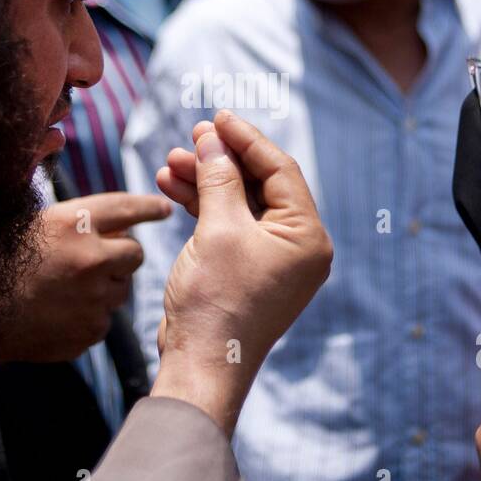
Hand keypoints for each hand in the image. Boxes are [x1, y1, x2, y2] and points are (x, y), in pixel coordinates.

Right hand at [0, 192, 170, 362]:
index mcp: (73, 223)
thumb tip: (120, 217)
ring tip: (64, 287)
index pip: (127, 208)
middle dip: (121, 255)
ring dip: (104, 286)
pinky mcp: (89, 332)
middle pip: (134, 253)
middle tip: (93, 258)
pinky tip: (58, 311)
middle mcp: (90, 259)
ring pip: (120, 289)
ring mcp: (92, 299)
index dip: (148, 208)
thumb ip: (77, 216)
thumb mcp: (34, 222)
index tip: (163, 210)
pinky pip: (103, 319)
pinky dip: (89, 315)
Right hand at [149, 110, 332, 435]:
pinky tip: (174, 188)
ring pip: (240, 204)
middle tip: (191, 137)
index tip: (217, 117)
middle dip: (222, 160)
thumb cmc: (217, 300)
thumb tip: (212, 141)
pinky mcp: (247, 271)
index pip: (280, 170)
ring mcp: (273, 261)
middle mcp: (298, 247)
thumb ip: (219, 178)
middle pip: (260, 185)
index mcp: (308, 237)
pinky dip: (204, 207)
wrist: (200, 363)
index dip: (246, 140)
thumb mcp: (219, 228)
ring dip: (207, 181)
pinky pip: (230, 227)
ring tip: (172, 163)